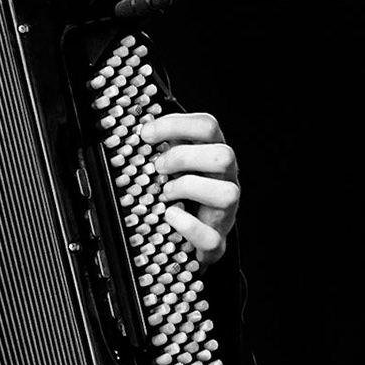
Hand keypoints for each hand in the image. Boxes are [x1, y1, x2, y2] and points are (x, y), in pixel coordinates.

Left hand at [140, 111, 240, 264]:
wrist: (191, 235)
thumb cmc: (179, 191)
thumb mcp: (172, 163)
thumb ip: (161, 145)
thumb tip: (136, 127)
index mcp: (212, 153)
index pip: (208, 126)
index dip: (176, 125)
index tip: (146, 134)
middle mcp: (225, 179)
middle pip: (224, 155)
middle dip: (184, 157)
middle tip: (158, 166)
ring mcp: (225, 211)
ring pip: (228, 194)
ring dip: (189, 188)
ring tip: (166, 192)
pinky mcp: (216, 240)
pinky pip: (212, 237)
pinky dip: (187, 226)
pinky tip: (170, 216)